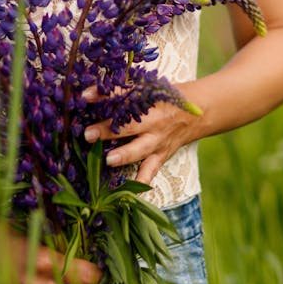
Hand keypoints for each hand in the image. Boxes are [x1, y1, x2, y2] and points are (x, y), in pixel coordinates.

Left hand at [82, 84, 200, 185]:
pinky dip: (140, 183)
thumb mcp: (147, 88)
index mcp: (149, 101)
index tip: (84, 96)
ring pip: (140, 150)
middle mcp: (153, 122)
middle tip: (88, 134)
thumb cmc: (165, 97)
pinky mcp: (160, 156)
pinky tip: (130, 196)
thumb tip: (87, 93)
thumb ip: (119, 90)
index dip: (104, 95)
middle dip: (108, 130)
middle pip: (129, 126)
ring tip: (108, 160)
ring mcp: (158, 141)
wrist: (198, 112)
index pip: (124, 95)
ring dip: (124, 155)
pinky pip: (150, 171)